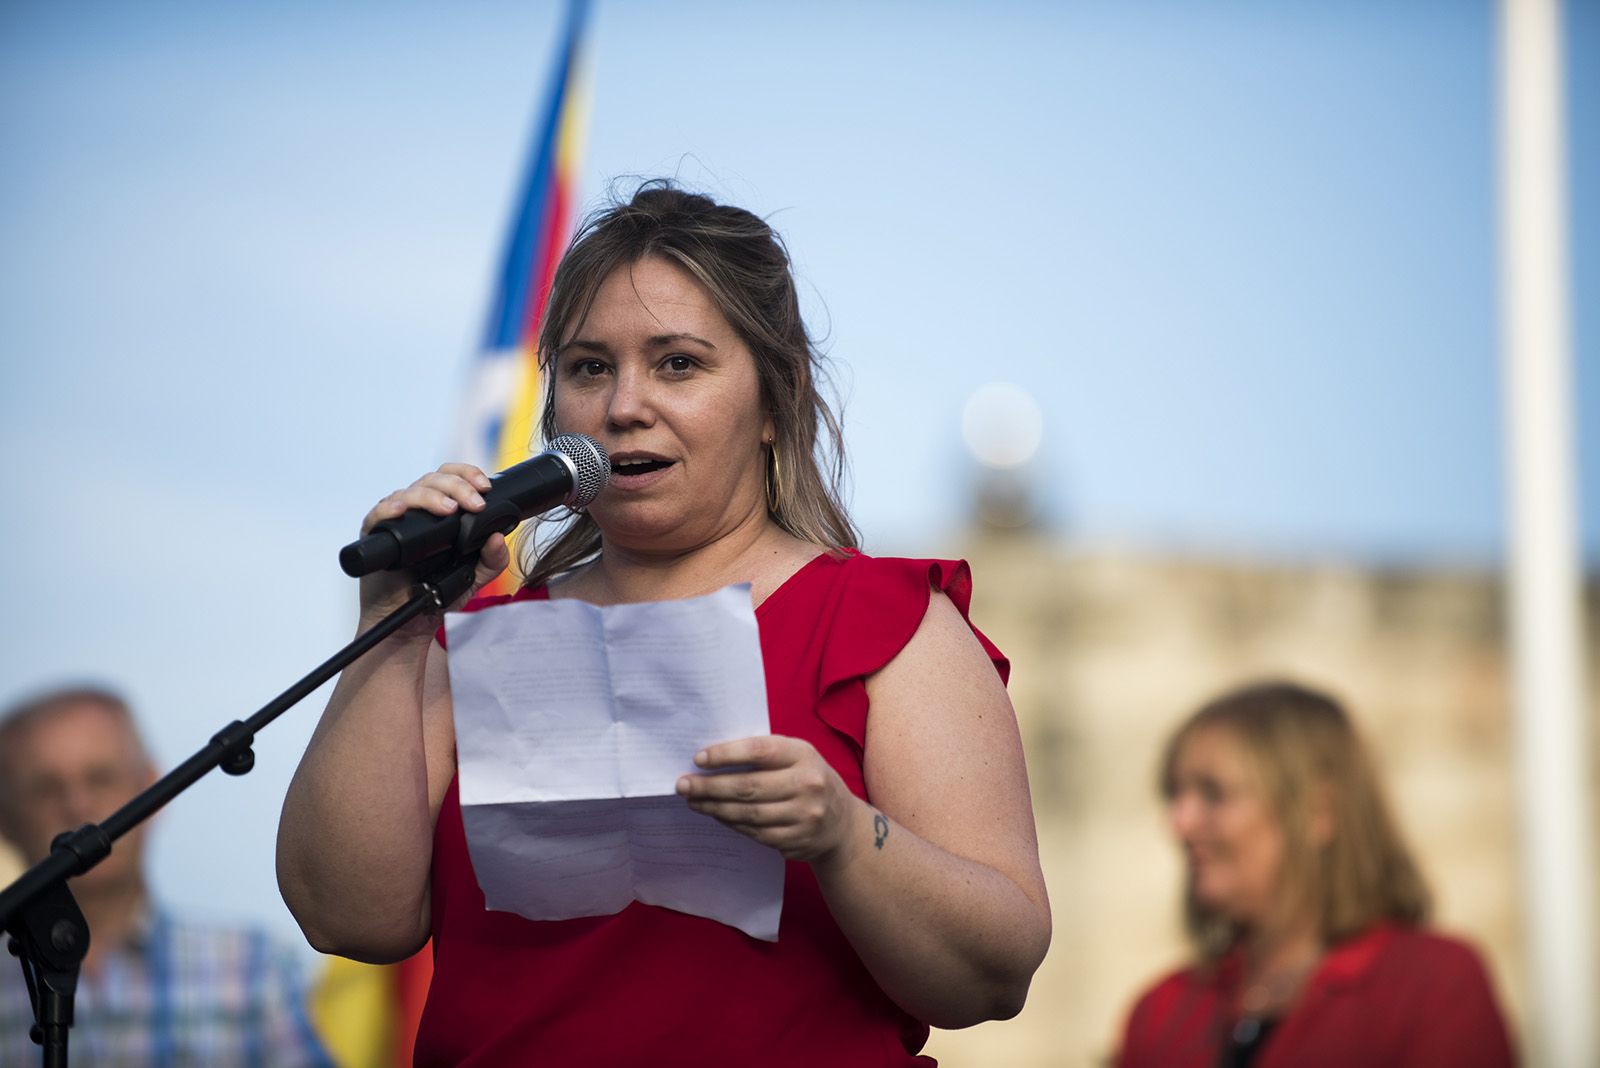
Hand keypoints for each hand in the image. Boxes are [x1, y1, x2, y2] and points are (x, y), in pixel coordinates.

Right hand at [356, 463, 510, 627]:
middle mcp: (417, 510)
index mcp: (440, 511)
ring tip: (449, 509)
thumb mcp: (473, 578)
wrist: (408, 624)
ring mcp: (396, 521)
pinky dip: (389, 509)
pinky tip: (401, 511)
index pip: (451, 478)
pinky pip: (377, 515)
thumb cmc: (436, 595)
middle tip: (474, 504)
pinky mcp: (375, 536)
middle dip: (457, 487)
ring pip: (409, 493)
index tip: (485, 487)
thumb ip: (491, 561)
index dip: (467, 475)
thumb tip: (498, 538)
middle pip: (433, 480)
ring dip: (431, 496)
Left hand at [676, 735, 863, 863]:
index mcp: (803, 754)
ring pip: (748, 813)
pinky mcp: (797, 840)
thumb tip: (711, 760)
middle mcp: (807, 784)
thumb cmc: (807, 779)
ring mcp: (804, 815)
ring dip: (715, 807)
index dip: (726, 754)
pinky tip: (717, 815)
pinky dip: (731, 823)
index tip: (698, 759)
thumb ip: (763, 754)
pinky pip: (754, 832)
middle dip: (710, 786)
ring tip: (693, 801)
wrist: (842, 823)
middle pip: (748, 787)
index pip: (759, 751)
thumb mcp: (796, 757)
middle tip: (683, 785)